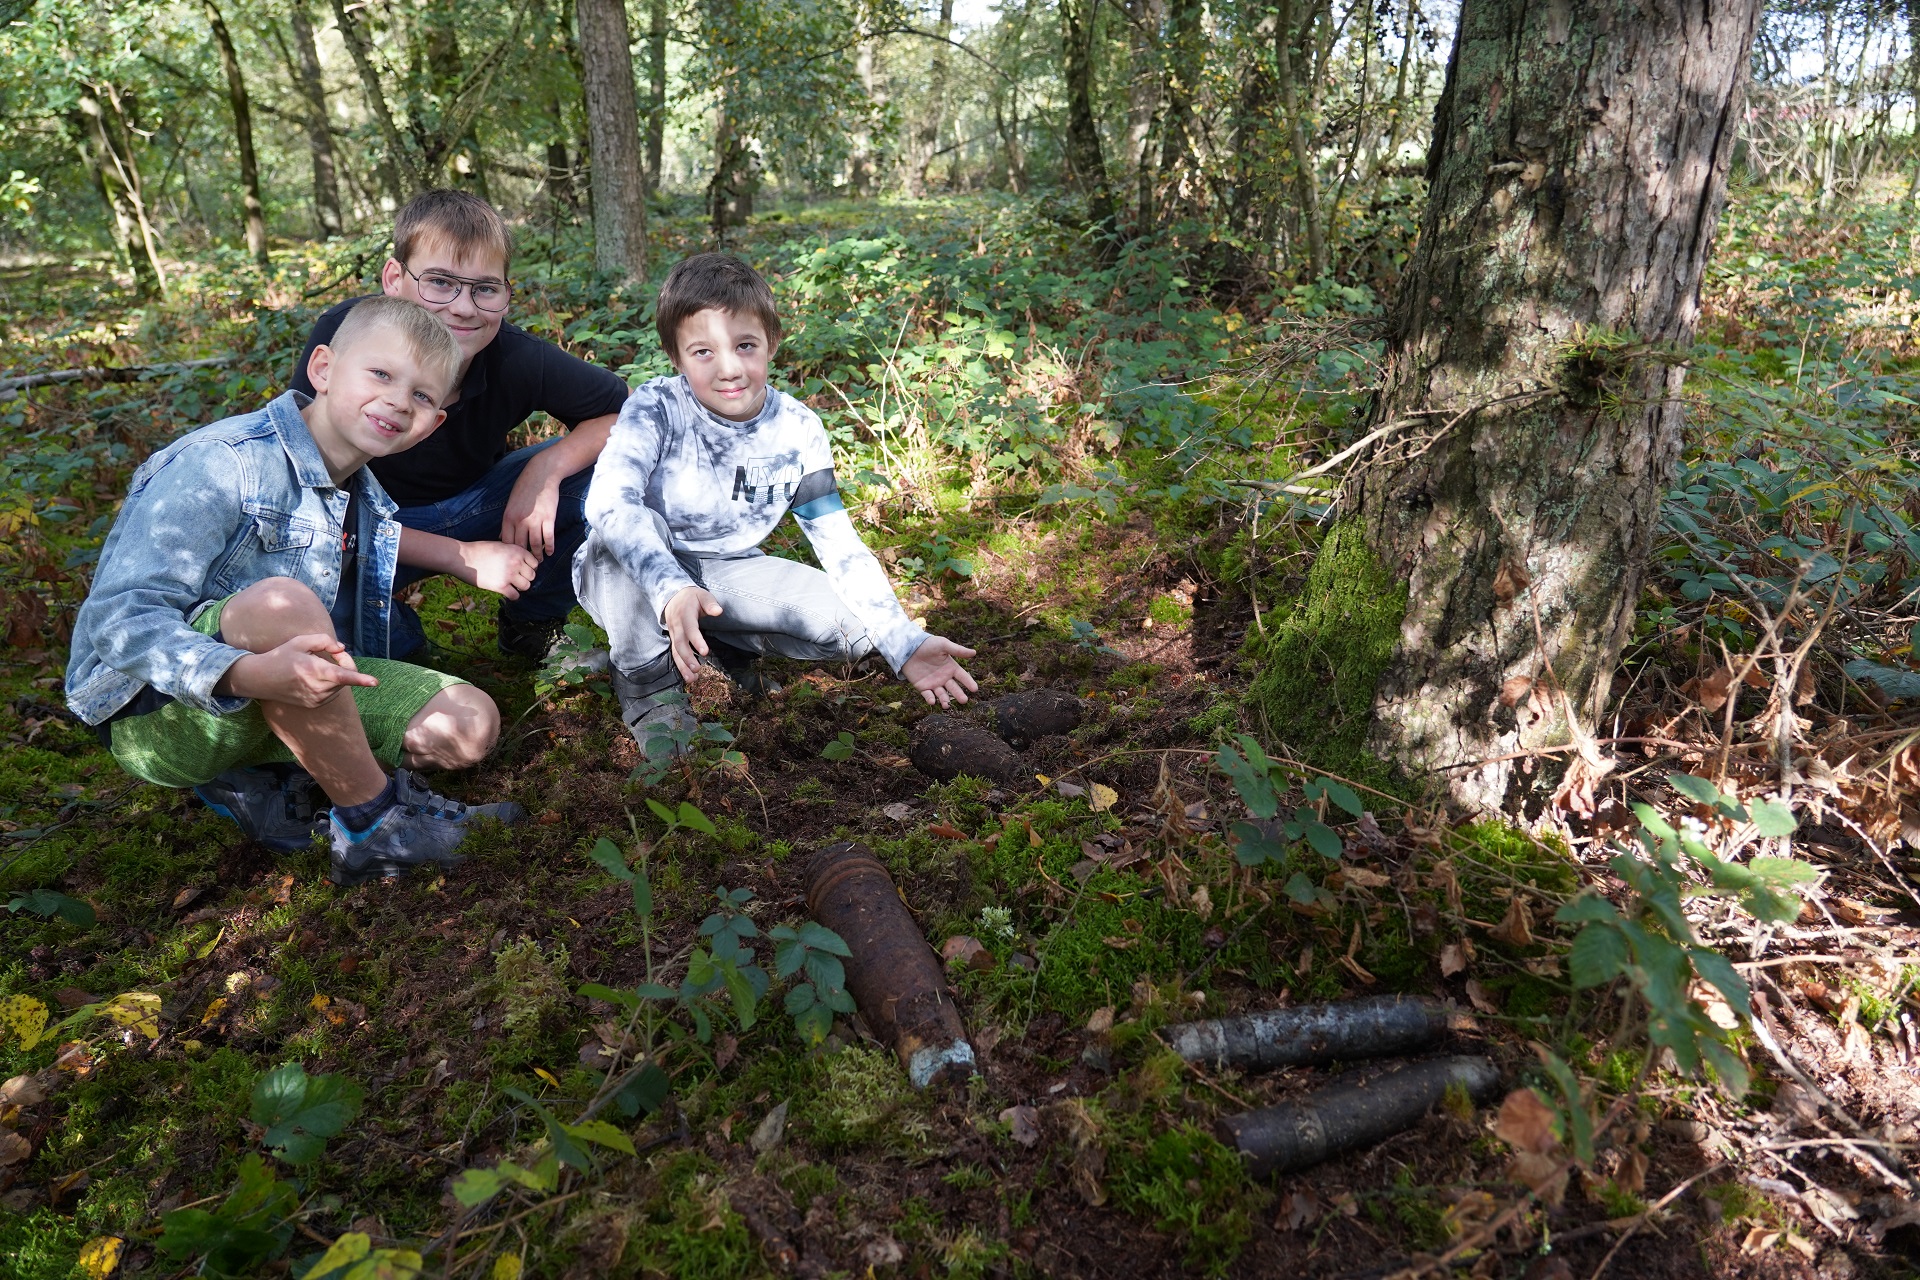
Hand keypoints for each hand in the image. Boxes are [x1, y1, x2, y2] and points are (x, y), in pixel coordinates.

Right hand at [226, 634, 377, 707]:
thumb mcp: (300, 641)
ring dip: (338, 674)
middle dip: (345, 663)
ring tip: (318, 665)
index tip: (375, 682)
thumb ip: (325, 640)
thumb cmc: (281, 656)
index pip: (342, 676)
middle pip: (346, 676)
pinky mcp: (315, 704)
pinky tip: (314, 677)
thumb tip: (342, 648)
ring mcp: (316, 699)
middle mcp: (317, 688)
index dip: (361, 679)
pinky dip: (331, 683)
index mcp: (314, 670)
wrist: (260, 679)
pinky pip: (333, 692)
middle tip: (333, 652)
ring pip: (341, 685)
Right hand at [457, 540, 539, 598]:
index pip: (535, 563)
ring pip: (526, 586)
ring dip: (520, 587)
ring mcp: (509, 574)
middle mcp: (516, 562)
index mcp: (517, 550)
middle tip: (516, 578)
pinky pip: (515, 596)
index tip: (522, 570)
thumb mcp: (501, 545)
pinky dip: (512, 595)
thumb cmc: (480, 550)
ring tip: (511, 585)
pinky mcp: (501, 586)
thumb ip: (514, 552)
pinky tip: (506, 591)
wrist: (463, 558)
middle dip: (525, 578)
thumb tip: (524, 562)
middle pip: (532, 576)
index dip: (529, 568)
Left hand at [500, 460, 561, 556]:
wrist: (541, 475)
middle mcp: (520, 520)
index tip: (515, 557)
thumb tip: (501, 536)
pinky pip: (548, 538)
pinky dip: (549, 547)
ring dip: (538, 555)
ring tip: (539, 560)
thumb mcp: (511, 504)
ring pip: (535, 544)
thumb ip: (507, 521)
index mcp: (508, 517)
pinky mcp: (549, 519)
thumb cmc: (525, 489)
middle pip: (520, 545)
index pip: (507, 541)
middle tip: (527, 564)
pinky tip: (550, 552)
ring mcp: (535, 520)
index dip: (511, 552)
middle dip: (524, 556)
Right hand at [663, 585, 723, 682]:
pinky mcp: (674, 640)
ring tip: (692, 679)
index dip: (696, 641)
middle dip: (687, 658)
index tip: (705, 652)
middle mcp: (677, 626)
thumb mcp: (702, 595)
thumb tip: (718, 611)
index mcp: (684, 615)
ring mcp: (674, 634)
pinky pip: (675, 654)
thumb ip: (710, 603)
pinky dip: (681, 666)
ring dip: (683, 666)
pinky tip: (689, 677)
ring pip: (676, 652)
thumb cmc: (692, 597)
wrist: (673, 597)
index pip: (690, 629)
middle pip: (680, 644)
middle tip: (697, 669)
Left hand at [902, 635, 977, 707]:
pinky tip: (932, 701)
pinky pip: (928, 695)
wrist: (909, 648)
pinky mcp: (922, 687)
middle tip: (964, 701)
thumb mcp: (943, 645)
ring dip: (945, 700)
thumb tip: (974, 653)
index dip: (969, 682)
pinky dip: (930, 699)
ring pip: (942, 694)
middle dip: (959, 695)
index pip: (962, 677)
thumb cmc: (928, 644)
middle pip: (954, 688)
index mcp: (951, 667)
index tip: (975, 689)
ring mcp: (933, 683)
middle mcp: (944, 677)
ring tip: (946, 704)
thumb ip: (958, 650)